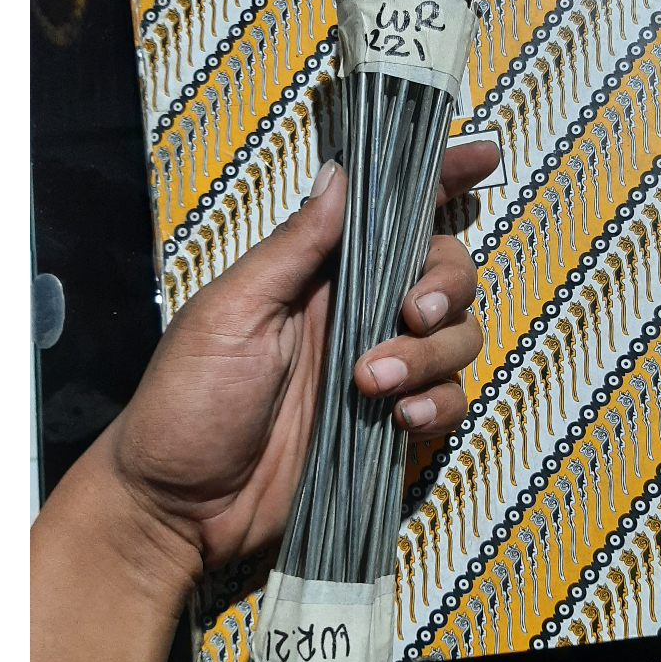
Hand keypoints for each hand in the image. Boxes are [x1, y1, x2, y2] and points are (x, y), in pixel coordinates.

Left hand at [106, 140, 498, 570]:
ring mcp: (380, 367)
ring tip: (372, 381)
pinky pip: (448, 401)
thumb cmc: (187, 399)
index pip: (391, 213)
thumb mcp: (230, 312)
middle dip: (448, 284)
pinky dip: (439, 404)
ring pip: (457, 337)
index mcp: (318, 273)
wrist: (178, 505)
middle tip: (414, 312)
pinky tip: (401, 418)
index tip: (482, 157)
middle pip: (446, 271)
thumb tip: (339, 175)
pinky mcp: (390, 423)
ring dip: (431, 354)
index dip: (441, 179)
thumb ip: (293, 247)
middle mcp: (357, 312)